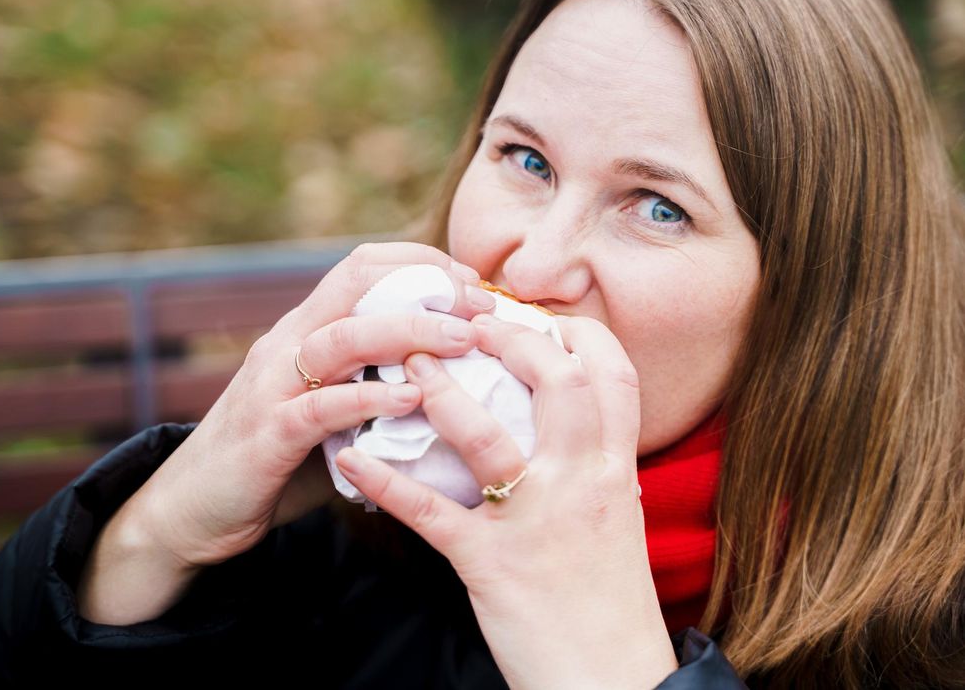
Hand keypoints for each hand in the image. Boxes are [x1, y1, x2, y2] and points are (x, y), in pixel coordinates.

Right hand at [125, 242, 495, 568]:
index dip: (423, 263)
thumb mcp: (328, 409)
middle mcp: (287, 344)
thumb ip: (372, 386)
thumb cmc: (274, 460)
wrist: (189, 512)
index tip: (473, 284)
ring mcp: (273, 386)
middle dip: (428, 287)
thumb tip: (448, 382)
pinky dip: (369, 397)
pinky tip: (411, 397)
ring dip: (409, 332)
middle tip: (483, 308)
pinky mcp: (266, 434)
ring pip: (343, 337)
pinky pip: (321, 406)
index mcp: (305, 331)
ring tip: (463, 341)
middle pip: (358, 286)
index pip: (363, 267)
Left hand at [335, 314, 678, 689]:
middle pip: (558, 382)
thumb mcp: (615, 515)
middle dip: (512, 339)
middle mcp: (582, 482)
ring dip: (441, 393)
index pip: (614, 374)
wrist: (612, 680)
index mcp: (616, 468)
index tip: (539, 315)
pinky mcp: (492, 563)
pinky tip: (352, 458)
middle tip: (468, 325)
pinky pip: (431, 514)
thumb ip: (592, 462)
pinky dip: (388, 482)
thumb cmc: (610, 597)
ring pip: (488, 437)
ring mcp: (535, 520)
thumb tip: (564, 418)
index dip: (578, 333)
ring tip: (407, 363)